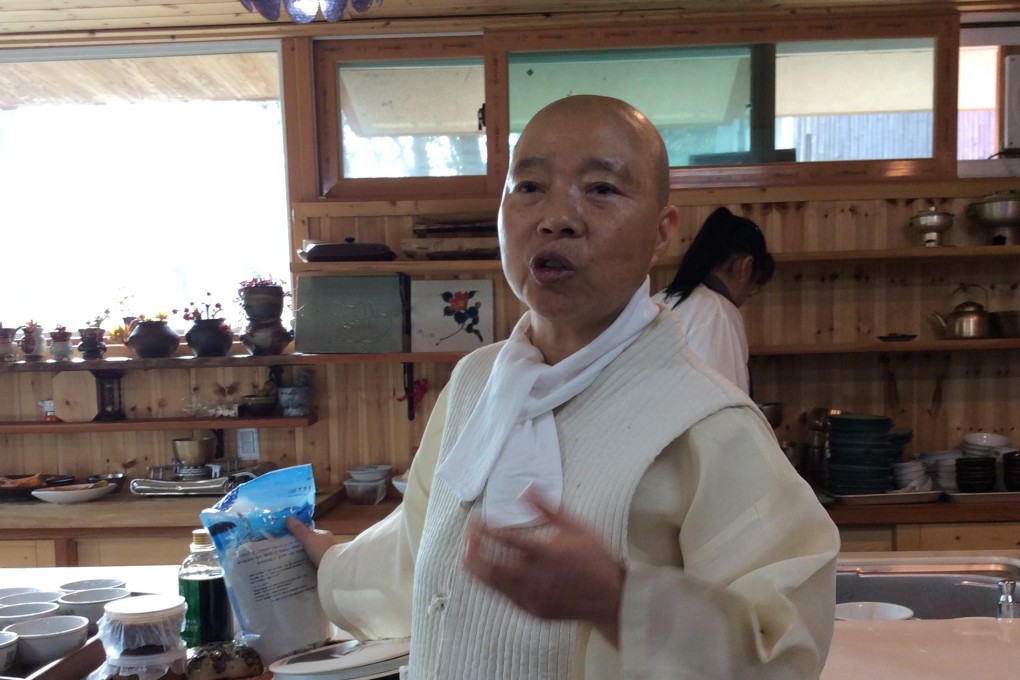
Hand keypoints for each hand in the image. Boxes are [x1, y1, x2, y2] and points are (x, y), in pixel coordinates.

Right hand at [285, 515, 337, 567]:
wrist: (335, 567)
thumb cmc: (322, 550)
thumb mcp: (308, 538)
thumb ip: (299, 529)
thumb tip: (288, 517)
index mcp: (324, 535)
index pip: (311, 533)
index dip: (300, 535)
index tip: (290, 541)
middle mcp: (328, 543)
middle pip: (312, 544)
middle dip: (303, 548)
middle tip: (289, 554)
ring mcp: (329, 555)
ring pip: (315, 554)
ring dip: (307, 557)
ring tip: (294, 563)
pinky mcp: (329, 565)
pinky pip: (317, 564)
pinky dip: (311, 565)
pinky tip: (304, 570)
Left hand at [462, 490, 624, 645]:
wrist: (610, 599)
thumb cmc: (595, 560)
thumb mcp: (576, 527)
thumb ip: (548, 508)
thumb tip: (526, 488)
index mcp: (547, 552)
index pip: (506, 538)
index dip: (486, 528)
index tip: (475, 520)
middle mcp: (536, 577)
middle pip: (491, 566)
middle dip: (473, 550)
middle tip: (468, 537)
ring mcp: (533, 597)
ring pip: (493, 584)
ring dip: (477, 568)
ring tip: (469, 554)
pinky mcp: (533, 610)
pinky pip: (504, 596)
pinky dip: (492, 583)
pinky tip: (489, 572)